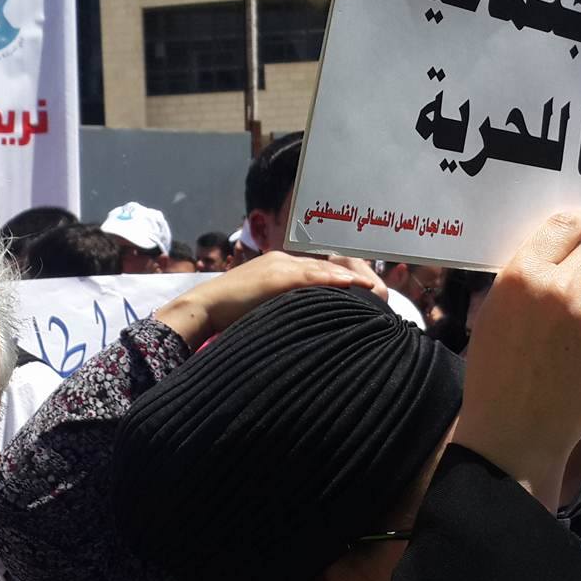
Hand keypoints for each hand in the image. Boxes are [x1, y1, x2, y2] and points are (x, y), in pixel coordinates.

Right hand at [155, 251, 386, 346]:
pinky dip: (330, 280)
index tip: (364, 289)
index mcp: (280, 266)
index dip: (343, 277)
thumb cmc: (231, 314)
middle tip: (377, 289)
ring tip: (372, 288)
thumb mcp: (265, 307)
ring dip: (348, 278)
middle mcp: (282, 260)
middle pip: (326, 265)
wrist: (203, 307)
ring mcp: (278, 266)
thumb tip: (308, 320)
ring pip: (321, 269)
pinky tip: (348, 285)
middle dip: (353, 275)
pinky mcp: (274, 277)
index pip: (319, 268)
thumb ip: (286, 306)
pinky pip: (308, 276)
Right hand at [451, 209, 580, 509]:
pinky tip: (579, 361)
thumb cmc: (495, 371)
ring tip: (568, 341)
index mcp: (525, 274)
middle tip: (569, 300)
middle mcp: (563, 289)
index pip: (565, 226)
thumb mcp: (495, 311)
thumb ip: (528, 277)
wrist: (515, 431)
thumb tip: (562, 251)